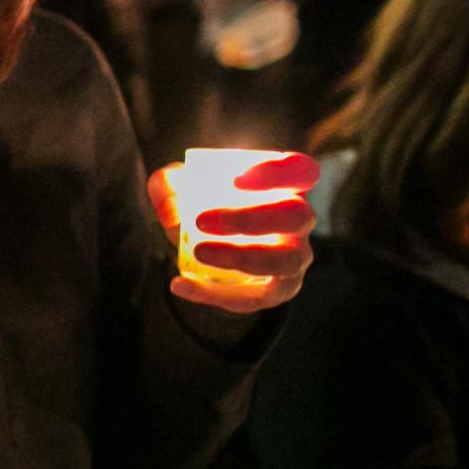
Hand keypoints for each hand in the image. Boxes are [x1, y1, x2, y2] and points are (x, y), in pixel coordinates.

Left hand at [147, 151, 318, 313]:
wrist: (203, 250)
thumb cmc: (201, 206)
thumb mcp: (179, 188)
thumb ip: (166, 184)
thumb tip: (170, 212)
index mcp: (284, 185)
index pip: (302, 171)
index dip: (279, 173)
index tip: (236, 179)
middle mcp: (299, 219)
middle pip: (296, 215)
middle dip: (250, 219)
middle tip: (201, 221)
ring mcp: (294, 257)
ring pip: (286, 260)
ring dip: (241, 257)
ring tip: (199, 252)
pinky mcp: (277, 290)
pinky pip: (255, 297)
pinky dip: (215, 293)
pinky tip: (181, 285)